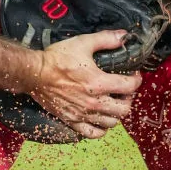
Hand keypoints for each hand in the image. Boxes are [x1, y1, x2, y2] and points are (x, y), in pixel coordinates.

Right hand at [27, 30, 141, 138]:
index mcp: (99, 83)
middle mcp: (94, 102)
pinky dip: (101, 129)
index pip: (130, 87)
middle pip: (124, 109)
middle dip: (128, 98)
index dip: (136, 79)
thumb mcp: (82, 43)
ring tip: (112, 102)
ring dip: (116, 113)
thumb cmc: (57, 58)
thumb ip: (105, 39)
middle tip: (124, 89)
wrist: (34, 74)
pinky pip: (93, 133)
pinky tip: (100, 119)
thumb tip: (123, 36)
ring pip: (112, 123)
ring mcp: (83, 114)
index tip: (133, 75)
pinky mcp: (72, 121)